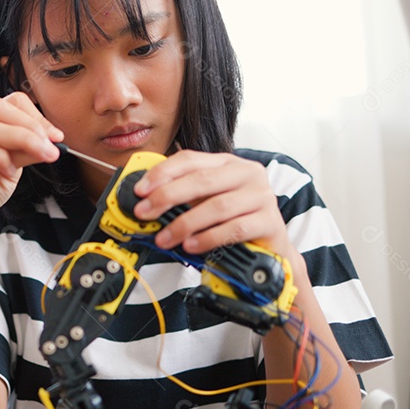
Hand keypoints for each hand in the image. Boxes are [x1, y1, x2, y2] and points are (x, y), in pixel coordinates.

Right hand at [0, 92, 63, 250]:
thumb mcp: (10, 167)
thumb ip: (26, 150)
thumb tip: (52, 139)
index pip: (5, 103)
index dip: (34, 115)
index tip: (55, 136)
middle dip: (31, 125)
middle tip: (53, 144)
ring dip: (24, 139)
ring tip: (42, 155)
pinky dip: (0, 157)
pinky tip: (9, 170)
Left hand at [129, 150, 294, 261]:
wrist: (270, 249)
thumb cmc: (233, 221)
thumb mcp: (206, 201)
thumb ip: (182, 196)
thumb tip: (145, 202)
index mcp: (228, 163)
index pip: (190, 159)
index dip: (162, 173)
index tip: (140, 190)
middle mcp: (247, 174)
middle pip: (201, 180)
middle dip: (167, 197)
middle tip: (144, 213)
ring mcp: (262, 196)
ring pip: (216, 206)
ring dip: (184, 224)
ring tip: (164, 238)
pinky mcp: (270, 222)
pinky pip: (234, 228)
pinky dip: (208, 238)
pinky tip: (190, 246)